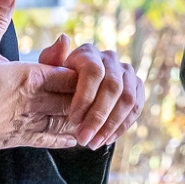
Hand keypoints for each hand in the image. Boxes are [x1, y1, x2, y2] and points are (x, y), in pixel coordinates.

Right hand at [0, 0, 77, 151]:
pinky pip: (51, 139)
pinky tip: (74, 139)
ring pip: (67, 119)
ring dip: (80, 115)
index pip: (71, 74)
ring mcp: (31, 122)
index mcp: (32, 77)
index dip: (81, 71)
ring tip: (91, 112)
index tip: (85, 67)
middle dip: (85, 93)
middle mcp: (37, 100)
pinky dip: (66, 138)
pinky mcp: (21, 139)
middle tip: (93, 90)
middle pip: (74, 97)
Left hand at [35, 33, 144, 148]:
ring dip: (111, 125)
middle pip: (113, 87)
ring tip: (94, 143)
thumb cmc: (58, 82)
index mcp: (88, 53)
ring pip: (128, 99)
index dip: (85, 97)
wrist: (74, 89)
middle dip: (98, 117)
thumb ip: (51, 59)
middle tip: (84, 139)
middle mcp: (111, 59)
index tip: (73, 120)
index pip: (94, 72)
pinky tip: (107, 139)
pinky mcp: (137, 86)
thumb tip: (63, 39)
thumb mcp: (48, 73)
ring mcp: (127, 72)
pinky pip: (136, 107)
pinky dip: (122, 126)